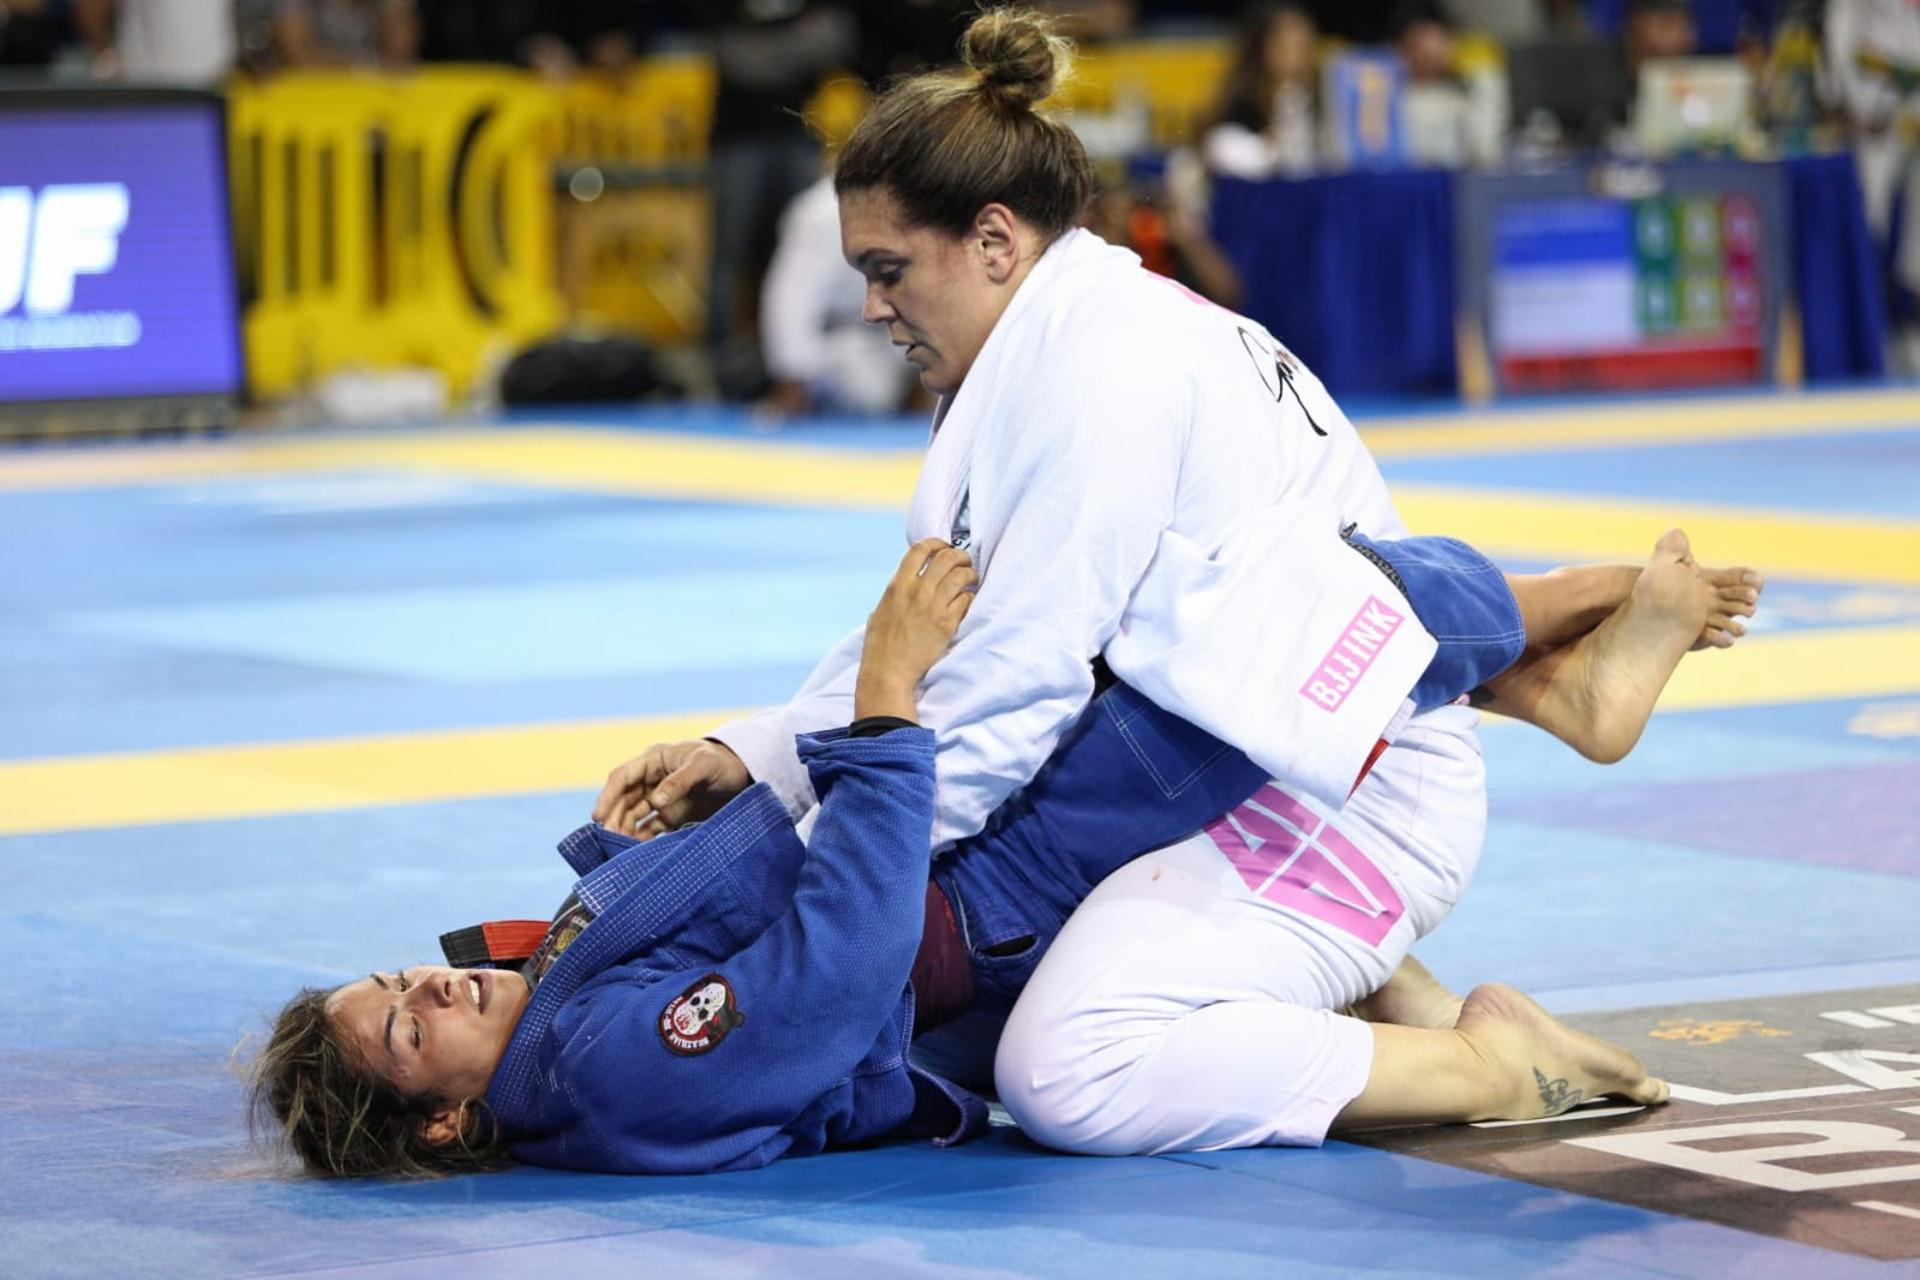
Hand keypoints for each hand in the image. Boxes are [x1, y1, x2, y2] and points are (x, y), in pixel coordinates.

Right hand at [592, 738, 749, 840]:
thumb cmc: (722, 762)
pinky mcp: (671, 816)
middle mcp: (652, 780)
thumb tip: (654, 801)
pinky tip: (635, 852)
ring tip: (617, 847)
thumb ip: (679, 781)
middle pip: (623, 800)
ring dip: (623, 830)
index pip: (622, 777)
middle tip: (607, 837)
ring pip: (633, 816)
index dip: (608, 796)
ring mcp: (660, 799)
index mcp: (654, 760)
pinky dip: (641, 840)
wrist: (744, 774)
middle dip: (612, 817)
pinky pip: (650, 829)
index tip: (598, 815)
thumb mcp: (703, 765)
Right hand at [854, 539, 977, 720]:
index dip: (936, 543)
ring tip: (971, 579)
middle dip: (960, 555)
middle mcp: (916, 591)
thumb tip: (906, 581)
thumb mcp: (880, 610)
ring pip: (961, 576)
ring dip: (970, 574)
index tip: (944, 546)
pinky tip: (967, 602)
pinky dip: (969, 598)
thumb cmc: (881, 645)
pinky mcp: (946, 624)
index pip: (920, 549)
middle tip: (965, 561)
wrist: (888, 671)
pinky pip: (966, 600)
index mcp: (898, 585)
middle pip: (946, 557)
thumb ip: (896, 592)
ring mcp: (932, 606)